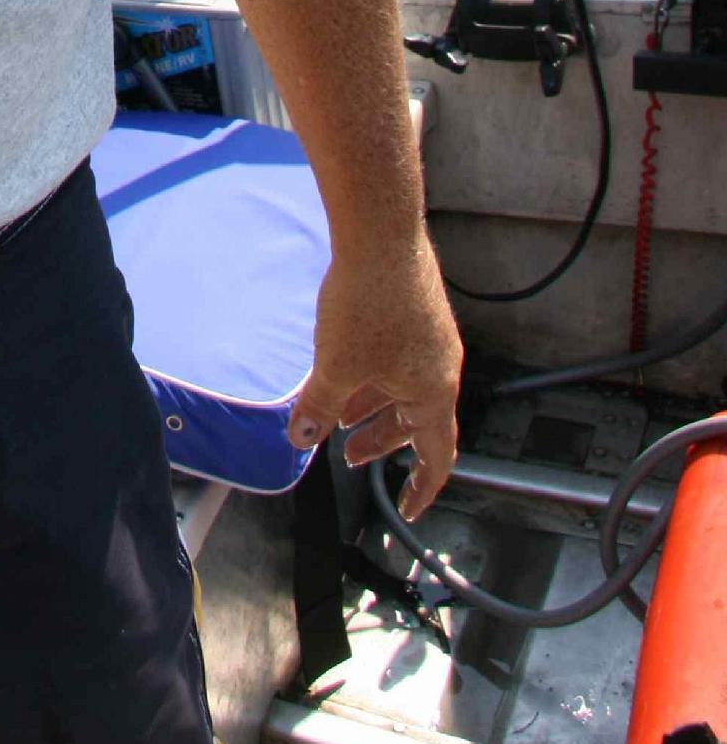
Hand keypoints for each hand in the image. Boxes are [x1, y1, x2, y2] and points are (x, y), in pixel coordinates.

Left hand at [286, 232, 461, 525]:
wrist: (381, 236)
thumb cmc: (365, 307)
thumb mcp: (335, 367)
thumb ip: (318, 407)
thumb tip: (301, 438)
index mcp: (434, 392)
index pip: (438, 457)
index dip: (423, 488)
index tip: (407, 508)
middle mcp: (441, 368)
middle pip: (417, 421)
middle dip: (382, 441)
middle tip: (348, 455)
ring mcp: (432, 337)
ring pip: (405, 387)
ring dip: (374, 406)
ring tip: (338, 414)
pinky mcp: (418, 310)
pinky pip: (400, 359)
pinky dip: (375, 375)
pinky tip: (344, 366)